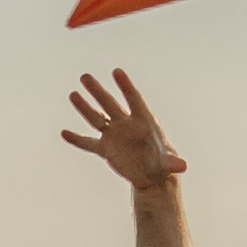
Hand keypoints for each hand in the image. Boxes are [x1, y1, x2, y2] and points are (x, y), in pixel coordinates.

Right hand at [62, 70, 187, 189]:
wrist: (152, 175)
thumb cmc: (163, 163)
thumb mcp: (168, 163)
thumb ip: (172, 162)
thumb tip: (182, 166)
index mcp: (143, 121)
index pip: (133, 99)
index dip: (125, 86)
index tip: (116, 71)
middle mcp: (126, 124)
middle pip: (109, 104)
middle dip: (97, 91)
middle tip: (85, 76)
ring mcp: (114, 135)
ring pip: (96, 119)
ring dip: (84, 108)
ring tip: (73, 94)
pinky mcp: (106, 149)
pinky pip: (88, 143)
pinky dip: (77, 139)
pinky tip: (64, 133)